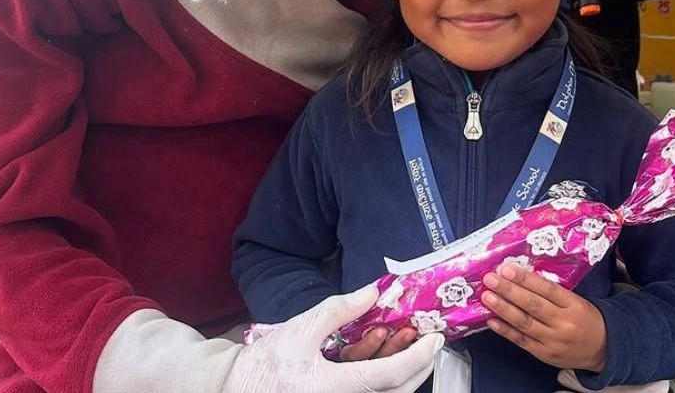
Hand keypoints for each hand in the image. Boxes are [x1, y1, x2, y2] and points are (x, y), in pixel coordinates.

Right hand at [225, 285, 443, 392]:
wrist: (239, 388)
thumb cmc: (268, 361)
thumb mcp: (303, 328)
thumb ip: (340, 309)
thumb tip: (373, 292)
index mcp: (336, 388)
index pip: (392, 375)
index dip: (418, 356)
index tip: (435, 339)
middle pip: (398, 391)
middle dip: (419, 364)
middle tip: (429, 340)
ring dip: (401, 367)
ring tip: (403, 336)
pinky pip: (368, 392)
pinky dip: (380, 372)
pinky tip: (378, 347)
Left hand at [480, 264, 606, 372]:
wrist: (602, 349)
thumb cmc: (586, 319)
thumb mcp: (576, 301)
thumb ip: (552, 292)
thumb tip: (521, 277)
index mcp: (573, 305)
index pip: (547, 289)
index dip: (526, 279)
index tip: (507, 269)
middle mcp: (563, 323)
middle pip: (533, 305)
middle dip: (509, 291)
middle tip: (491, 279)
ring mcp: (552, 340)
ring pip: (524, 323)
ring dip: (503, 309)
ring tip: (487, 297)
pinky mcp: (544, 354)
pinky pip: (521, 341)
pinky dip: (505, 330)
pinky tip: (492, 320)